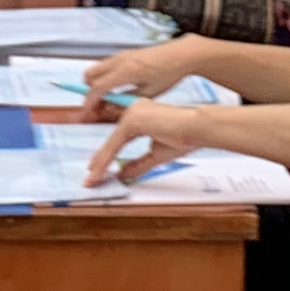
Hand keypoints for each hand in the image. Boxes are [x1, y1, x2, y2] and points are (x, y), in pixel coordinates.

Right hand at [82, 36, 211, 103]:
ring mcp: (120, 55)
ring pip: (96, 69)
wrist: (179, 55)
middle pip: (89, 75)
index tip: (86, 113)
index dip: (89, 102)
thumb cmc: (167, 75)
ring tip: (107, 100)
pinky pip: (105, 66)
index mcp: (126, 72)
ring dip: (95, 84)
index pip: (98, 88)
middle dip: (89, 91)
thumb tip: (109, 109)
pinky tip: (116, 89)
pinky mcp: (124, 54)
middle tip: (97, 106)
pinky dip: (104, 78)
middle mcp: (119, 60)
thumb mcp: (149, 93)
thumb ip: (127, 101)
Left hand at [84, 104, 220, 185]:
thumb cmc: (185, 136)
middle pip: (112, 141)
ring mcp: (132, 113)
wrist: (199, 128)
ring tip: (92, 179)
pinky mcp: (133, 120)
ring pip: (111, 143)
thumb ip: (138, 164)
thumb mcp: (156, 155)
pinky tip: (98, 171)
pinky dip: (106, 159)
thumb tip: (122, 174)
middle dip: (100, 162)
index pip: (118, 140)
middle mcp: (133, 111)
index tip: (97, 172)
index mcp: (139, 116)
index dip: (107, 157)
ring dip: (101, 163)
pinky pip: (115, 144)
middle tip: (91, 180)